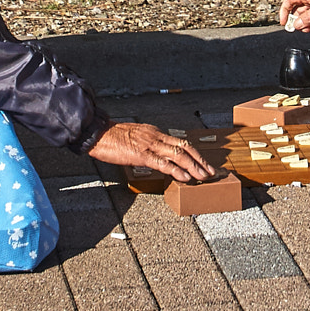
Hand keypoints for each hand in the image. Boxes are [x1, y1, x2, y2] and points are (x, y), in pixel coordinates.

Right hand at [85, 122, 216, 182]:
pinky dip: (177, 170)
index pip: (180, 142)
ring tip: (203, 176)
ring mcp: (150, 145)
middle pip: (185, 148)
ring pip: (178, 155)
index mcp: (155, 133)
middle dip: (200, 160)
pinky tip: (185, 177)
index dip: (195, 153)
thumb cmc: (113, 138)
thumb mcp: (135, 138)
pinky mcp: (142, 155)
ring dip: (194, 166)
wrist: (98, 133)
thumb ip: (148, 145)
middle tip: (211, 172)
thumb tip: (157, 156)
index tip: (204, 163)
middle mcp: (156, 137)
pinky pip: (163, 163)